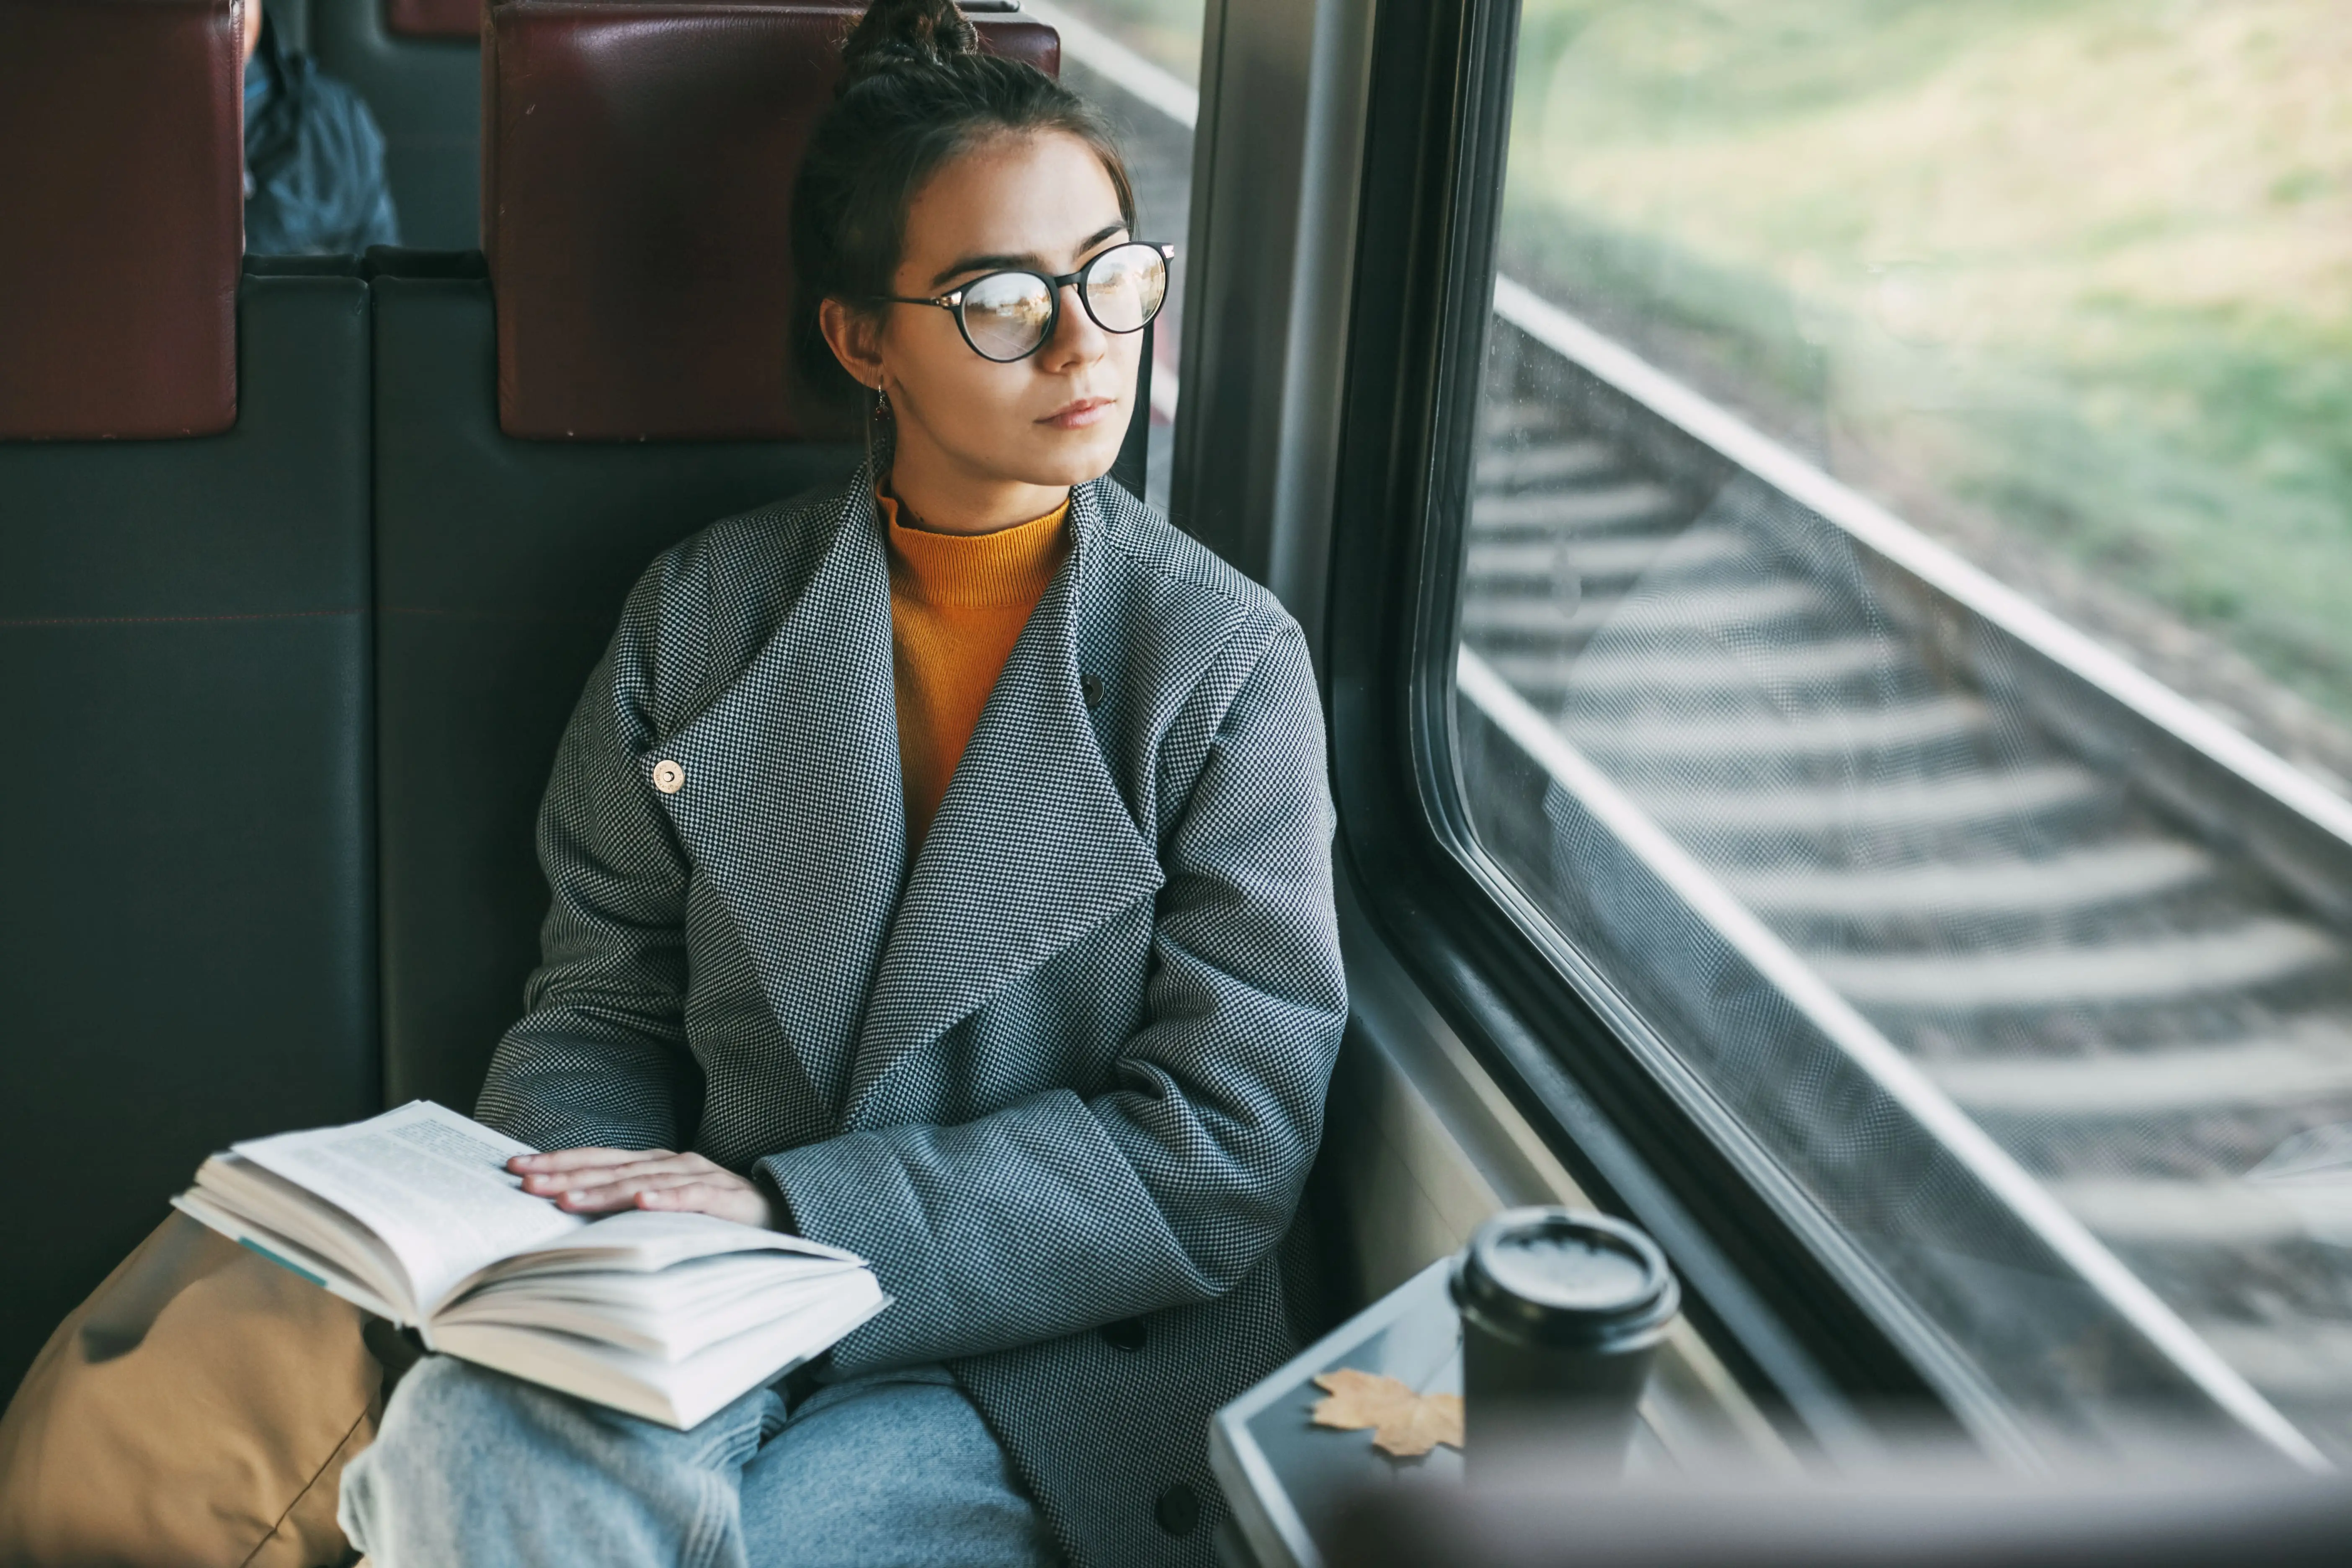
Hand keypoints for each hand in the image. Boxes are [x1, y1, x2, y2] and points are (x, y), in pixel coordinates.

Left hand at [508, 1147, 779, 1228]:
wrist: (782, 1213)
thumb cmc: (714, 1215)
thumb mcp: (664, 1205)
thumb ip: (625, 1204)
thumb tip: (566, 1212)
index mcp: (654, 1163)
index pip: (597, 1160)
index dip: (557, 1161)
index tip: (515, 1167)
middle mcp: (673, 1163)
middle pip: (611, 1168)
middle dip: (565, 1174)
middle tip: (526, 1182)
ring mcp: (700, 1177)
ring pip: (643, 1181)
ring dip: (603, 1190)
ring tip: (566, 1199)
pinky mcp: (726, 1198)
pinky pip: (692, 1198)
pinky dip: (667, 1198)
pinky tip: (642, 1202)